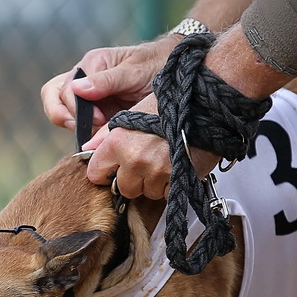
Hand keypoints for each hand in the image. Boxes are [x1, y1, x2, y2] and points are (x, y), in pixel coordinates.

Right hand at [41, 36, 180, 130]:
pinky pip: (76, 122)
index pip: (66, 90)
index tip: (99, 119)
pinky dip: (83, 132)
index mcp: (92, 63)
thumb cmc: (157, 66)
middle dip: (64, 116)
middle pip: (52, 96)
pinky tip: (101, 135)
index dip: (78, 110)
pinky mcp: (93, 109)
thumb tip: (77, 88)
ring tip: (95, 132)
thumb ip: (106, 81)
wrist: (175, 73)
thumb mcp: (135, 72)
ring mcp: (86, 94)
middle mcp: (84, 76)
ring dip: (72, 124)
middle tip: (89, 127)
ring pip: (58, 108)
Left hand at [83, 93, 220, 199]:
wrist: (209, 102)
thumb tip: (88, 148)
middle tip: (146, 163)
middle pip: (124, 188)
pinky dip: (171, 186)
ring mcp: (156, 171)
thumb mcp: (133, 114)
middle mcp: (134, 159)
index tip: (112, 171)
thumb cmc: (172, 102)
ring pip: (147, 193)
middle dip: (133, 179)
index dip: (105, 173)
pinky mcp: (177, 180)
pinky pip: (167, 194)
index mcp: (117, 141)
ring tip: (165, 161)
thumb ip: (107, 135)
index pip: (96, 173)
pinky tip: (177, 166)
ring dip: (154, 183)